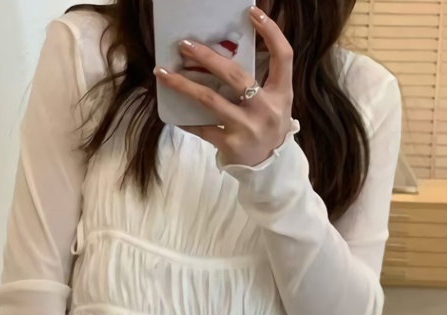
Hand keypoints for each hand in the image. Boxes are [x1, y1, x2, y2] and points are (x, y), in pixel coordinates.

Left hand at [154, 5, 293, 166]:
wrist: (269, 166)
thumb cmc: (267, 126)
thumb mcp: (274, 102)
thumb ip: (260, 80)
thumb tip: (226, 51)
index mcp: (281, 94)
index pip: (283, 56)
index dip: (271, 32)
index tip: (253, 12)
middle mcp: (265, 109)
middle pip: (235, 75)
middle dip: (207, 57)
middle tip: (184, 45)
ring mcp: (246, 127)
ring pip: (210, 100)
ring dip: (184, 85)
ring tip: (163, 72)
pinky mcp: (230, 144)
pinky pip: (202, 128)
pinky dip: (186, 120)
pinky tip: (173, 113)